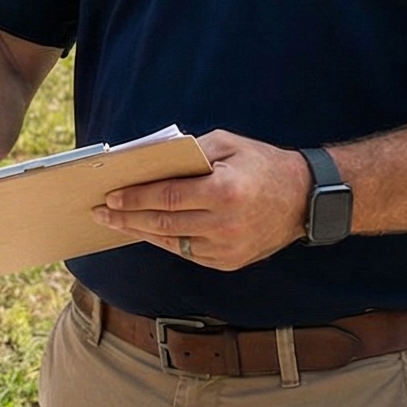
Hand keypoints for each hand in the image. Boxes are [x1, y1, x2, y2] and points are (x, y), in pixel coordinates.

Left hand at [90, 130, 310, 270]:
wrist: (306, 198)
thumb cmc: (261, 163)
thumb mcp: (227, 144)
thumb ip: (188, 153)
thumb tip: (148, 164)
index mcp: (224, 191)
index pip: (167, 197)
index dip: (135, 198)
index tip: (110, 197)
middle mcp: (226, 224)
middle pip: (164, 224)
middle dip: (127, 219)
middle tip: (100, 214)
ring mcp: (229, 248)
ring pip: (173, 243)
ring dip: (141, 233)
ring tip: (116, 224)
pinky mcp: (230, 262)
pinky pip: (189, 253)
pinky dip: (166, 242)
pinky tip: (147, 232)